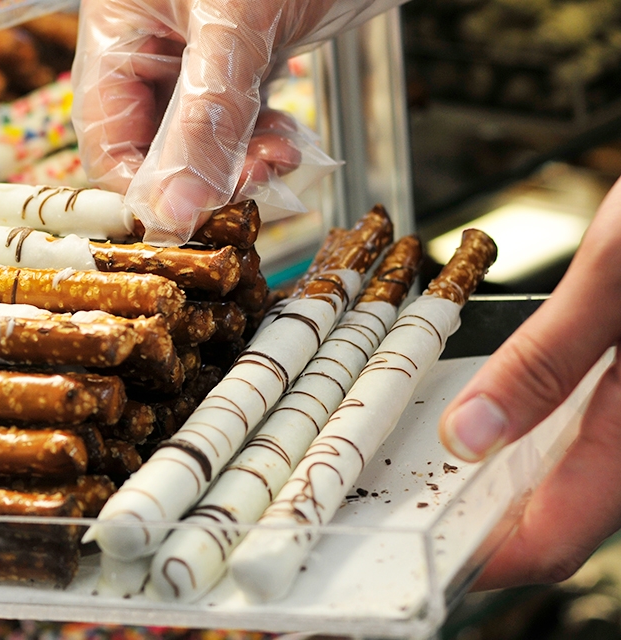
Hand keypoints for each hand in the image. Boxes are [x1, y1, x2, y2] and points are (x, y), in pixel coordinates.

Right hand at [72, 0, 403, 243]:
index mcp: (115, 29)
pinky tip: (285, 139)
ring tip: (279, 154)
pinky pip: (235, 119)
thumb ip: (206, 121)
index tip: (190, 216)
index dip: (144, 186)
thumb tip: (176, 212)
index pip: (105, 138)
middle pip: (150, 145)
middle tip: (254, 178)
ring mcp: (194, 53)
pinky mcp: (241, 57)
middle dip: (200, 175)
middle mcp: (146, 45)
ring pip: (197, 139)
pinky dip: (260, 139)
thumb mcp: (238, 27)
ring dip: (238, 161)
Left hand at [439, 177, 620, 589]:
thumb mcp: (616, 268)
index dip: (481, 559)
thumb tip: (466, 436)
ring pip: (576, 486)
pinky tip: (494, 420)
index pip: (556, 541)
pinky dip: (536, 446)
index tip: (412, 550)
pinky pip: (590, 446)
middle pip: (562, 521)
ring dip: (506, 487)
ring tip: (432, 464)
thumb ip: (544, 358)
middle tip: (404, 502)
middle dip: (483, 525)